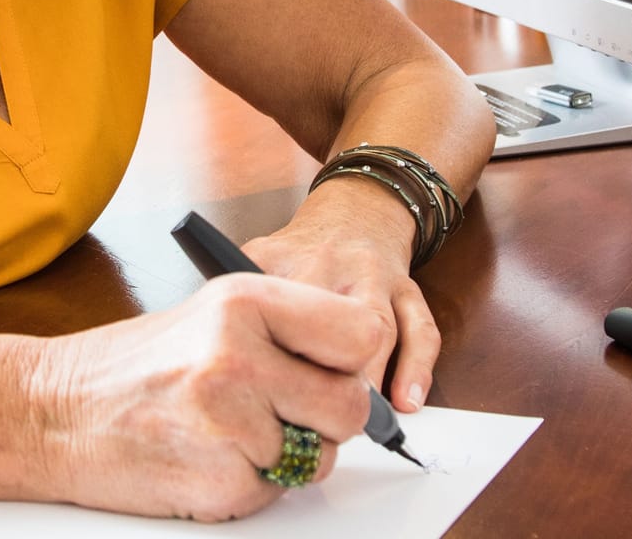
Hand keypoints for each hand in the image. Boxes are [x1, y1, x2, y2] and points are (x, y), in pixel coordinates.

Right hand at [26, 274, 383, 520]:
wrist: (51, 411)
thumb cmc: (129, 368)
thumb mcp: (210, 319)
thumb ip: (284, 334)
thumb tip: (357, 369)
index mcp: (243, 300)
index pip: (359, 333)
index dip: (349, 361)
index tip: (326, 370)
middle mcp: (239, 353)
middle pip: (349, 405)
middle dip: (321, 418)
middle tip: (273, 410)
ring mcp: (230, 419)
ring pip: (319, 455)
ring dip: (283, 455)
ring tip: (224, 431)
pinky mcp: (221, 477)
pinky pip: (276, 490)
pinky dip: (247, 483)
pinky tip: (204, 456)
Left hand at [243, 179, 438, 413]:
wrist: (353, 212)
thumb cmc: (295, 255)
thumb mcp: (250, 260)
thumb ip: (232, 301)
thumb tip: (211, 358)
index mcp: (279, 260)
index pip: (266, 305)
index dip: (265, 352)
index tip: (259, 391)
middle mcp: (328, 266)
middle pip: (326, 319)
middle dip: (320, 373)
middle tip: (311, 418)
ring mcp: (372, 277)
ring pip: (377, 329)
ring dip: (368, 379)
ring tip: (353, 419)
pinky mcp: (408, 290)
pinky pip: (421, 330)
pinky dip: (415, 370)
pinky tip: (405, 403)